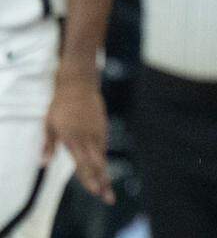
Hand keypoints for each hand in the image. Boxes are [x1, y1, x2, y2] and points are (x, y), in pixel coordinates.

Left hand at [43, 71, 112, 203]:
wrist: (79, 82)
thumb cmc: (60, 104)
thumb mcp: (49, 123)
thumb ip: (48, 144)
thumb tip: (44, 163)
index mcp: (73, 138)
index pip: (83, 164)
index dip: (89, 180)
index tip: (96, 192)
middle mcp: (88, 136)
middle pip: (98, 164)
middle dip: (104, 182)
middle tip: (109, 198)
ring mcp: (98, 130)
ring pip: (102, 156)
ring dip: (105, 173)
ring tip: (107, 188)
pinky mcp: (102, 124)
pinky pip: (103, 145)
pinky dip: (102, 157)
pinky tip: (102, 165)